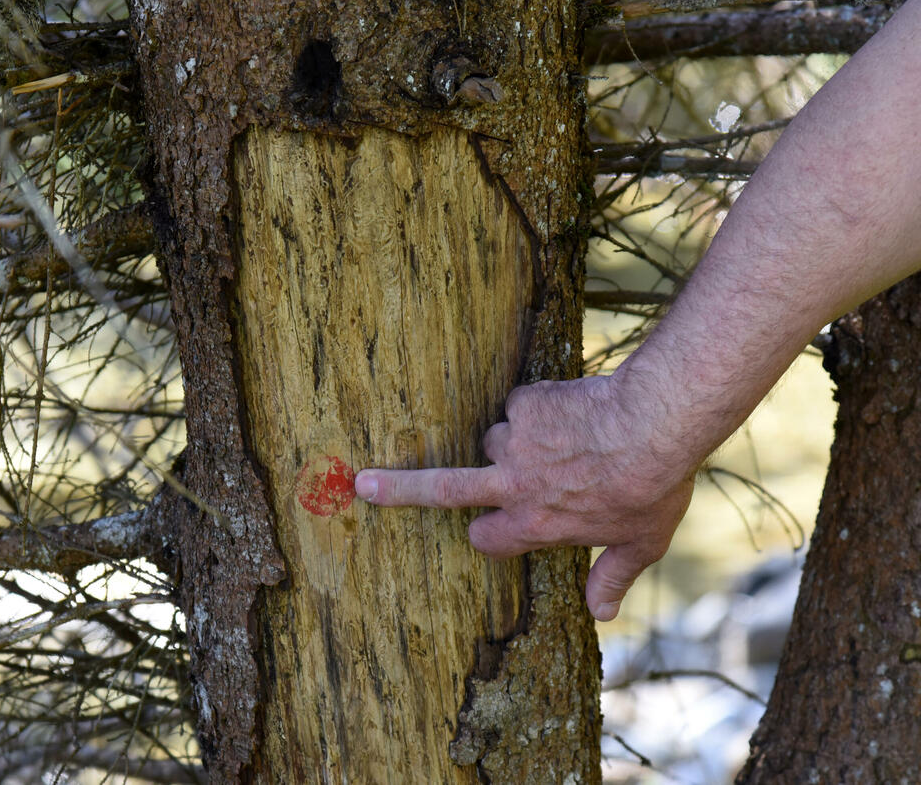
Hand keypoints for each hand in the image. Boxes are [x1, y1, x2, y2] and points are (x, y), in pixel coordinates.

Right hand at [355, 374, 697, 620]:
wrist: (654, 425)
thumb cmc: (652, 488)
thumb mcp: (640, 544)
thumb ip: (612, 577)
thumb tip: (601, 613)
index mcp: (533, 524)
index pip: (485, 538)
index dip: (488, 532)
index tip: (494, 524)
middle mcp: (513, 485)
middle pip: (440, 489)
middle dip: (398, 489)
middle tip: (363, 484)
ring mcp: (514, 442)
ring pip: (492, 439)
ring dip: (514, 440)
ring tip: (561, 438)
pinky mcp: (524, 404)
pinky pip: (520, 404)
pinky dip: (539, 407)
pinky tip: (572, 409)